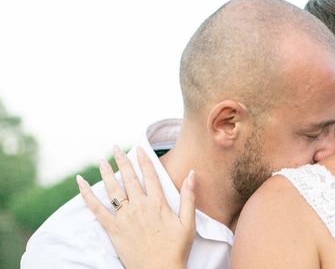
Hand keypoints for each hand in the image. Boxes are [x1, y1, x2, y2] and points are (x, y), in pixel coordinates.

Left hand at [76, 146, 194, 268]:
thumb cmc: (176, 249)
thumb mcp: (188, 222)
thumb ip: (188, 196)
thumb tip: (191, 173)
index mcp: (158, 203)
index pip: (150, 175)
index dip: (144, 160)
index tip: (139, 148)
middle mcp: (139, 206)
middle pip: (129, 178)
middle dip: (122, 160)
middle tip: (116, 148)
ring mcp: (125, 217)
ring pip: (113, 190)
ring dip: (106, 173)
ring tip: (102, 161)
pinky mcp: (113, 229)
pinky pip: (97, 209)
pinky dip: (87, 195)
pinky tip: (81, 184)